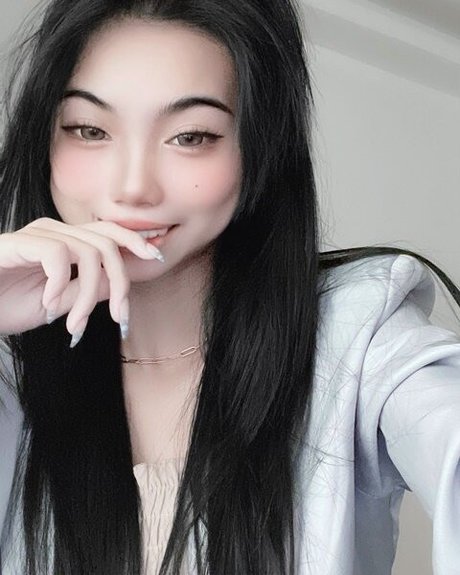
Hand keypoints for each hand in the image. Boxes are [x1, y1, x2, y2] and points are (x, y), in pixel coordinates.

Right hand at [0, 217, 163, 343]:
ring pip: (88, 253)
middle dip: (121, 283)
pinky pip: (57, 254)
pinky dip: (59, 285)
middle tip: (120, 319)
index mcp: (68, 243)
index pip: (110, 234)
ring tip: (74, 325)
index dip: (136, 241)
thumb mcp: (61, 303)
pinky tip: (48, 306)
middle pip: (108, 244)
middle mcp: (55, 233)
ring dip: (87, 297)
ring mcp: (37, 235)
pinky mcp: (19, 243)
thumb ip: (90, 289)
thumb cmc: (8, 305)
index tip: (157, 257)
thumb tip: (121, 283)